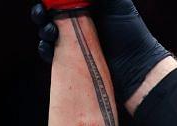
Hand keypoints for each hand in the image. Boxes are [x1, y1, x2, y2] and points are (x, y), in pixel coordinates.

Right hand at [30, 0, 170, 100]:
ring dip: (43, 31)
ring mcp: (74, 42)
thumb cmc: (130, 32)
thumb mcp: (117, 4)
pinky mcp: (71, 61)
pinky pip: (51, 54)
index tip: (45, 2)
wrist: (135, 67)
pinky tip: (48, 47)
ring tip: (50, 33)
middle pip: (50, 14)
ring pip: (48, 33)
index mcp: (87, 7)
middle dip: (41, 14)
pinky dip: (45, 50)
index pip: (61, 1)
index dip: (50, 1)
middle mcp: (79, 23)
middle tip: (42, 16)